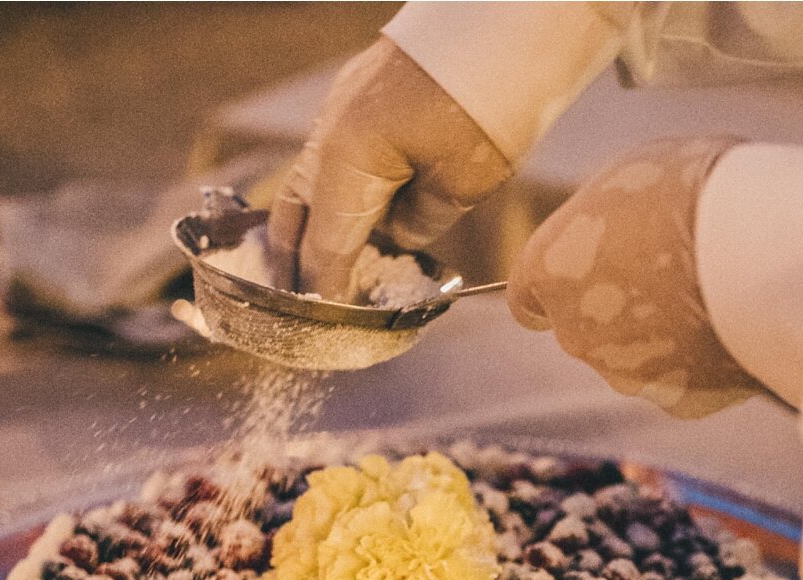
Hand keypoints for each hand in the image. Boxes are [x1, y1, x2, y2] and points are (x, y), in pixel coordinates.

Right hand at [267, 39, 513, 300]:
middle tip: (301, 302)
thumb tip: (397, 236)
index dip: (325, 292)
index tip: (324, 326)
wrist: (506, 22)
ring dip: (313, 225)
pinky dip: (334, 192)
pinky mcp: (354, 97)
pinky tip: (353, 216)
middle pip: (296, 215)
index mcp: (346, 161)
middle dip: (297, 262)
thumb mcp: (461, 183)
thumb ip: (419, 221)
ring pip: (308, 184)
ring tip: (318, 269)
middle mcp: (328, 135)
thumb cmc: (490, 105)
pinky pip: (329, 158)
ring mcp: (337, 111)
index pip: (327, 246)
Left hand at [509, 138, 761, 418]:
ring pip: (636, 360)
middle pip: (586, 329)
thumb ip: (603, 221)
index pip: (528, 297)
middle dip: (618, 309)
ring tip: (711, 293)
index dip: (559, 287)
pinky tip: (733, 324)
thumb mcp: (632, 176)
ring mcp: (626, 374)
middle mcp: (574, 334)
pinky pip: (685, 380)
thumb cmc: (692, 191)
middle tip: (671, 272)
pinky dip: (703, 361)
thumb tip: (612, 231)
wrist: (758, 248)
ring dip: (661, 337)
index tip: (587, 277)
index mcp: (548, 270)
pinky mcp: (678, 401)